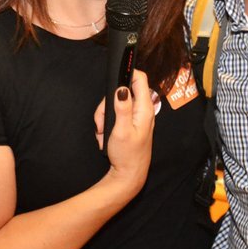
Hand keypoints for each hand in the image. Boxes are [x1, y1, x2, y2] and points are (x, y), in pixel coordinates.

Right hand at [93, 70, 153, 192]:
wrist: (128, 175)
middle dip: (107, 104)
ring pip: (116, 104)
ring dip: (105, 117)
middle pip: (122, 91)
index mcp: (144, 109)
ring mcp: (136, 117)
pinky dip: (107, 124)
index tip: (114, 76)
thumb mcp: (122, 130)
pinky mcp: (129, 123)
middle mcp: (143, 110)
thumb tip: (122, 88)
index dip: (128, 73)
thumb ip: (122, 108)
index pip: (140, 79)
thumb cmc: (127, 156)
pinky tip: (106, 136)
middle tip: (102, 121)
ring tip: (103, 133)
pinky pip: (115, 115)